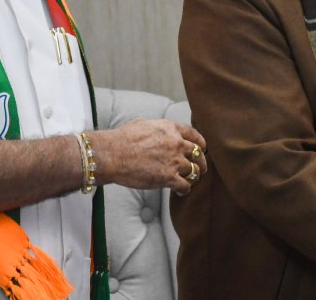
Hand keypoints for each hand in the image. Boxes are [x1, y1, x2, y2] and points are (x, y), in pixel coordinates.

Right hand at [88, 118, 207, 192]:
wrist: (113, 154)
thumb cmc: (121, 139)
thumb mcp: (141, 124)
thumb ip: (153, 127)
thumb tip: (151, 129)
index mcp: (171, 129)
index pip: (194, 135)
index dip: (200, 143)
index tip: (202, 148)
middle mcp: (177, 144)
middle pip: (198, 154)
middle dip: (201, 162)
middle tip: (201, 167)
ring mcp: (174, 161)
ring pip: (194, 171)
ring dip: (193, 176)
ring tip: (189, 181)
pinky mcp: (169, 178)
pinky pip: (185, 186)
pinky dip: (185, 190)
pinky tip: (180, 192)